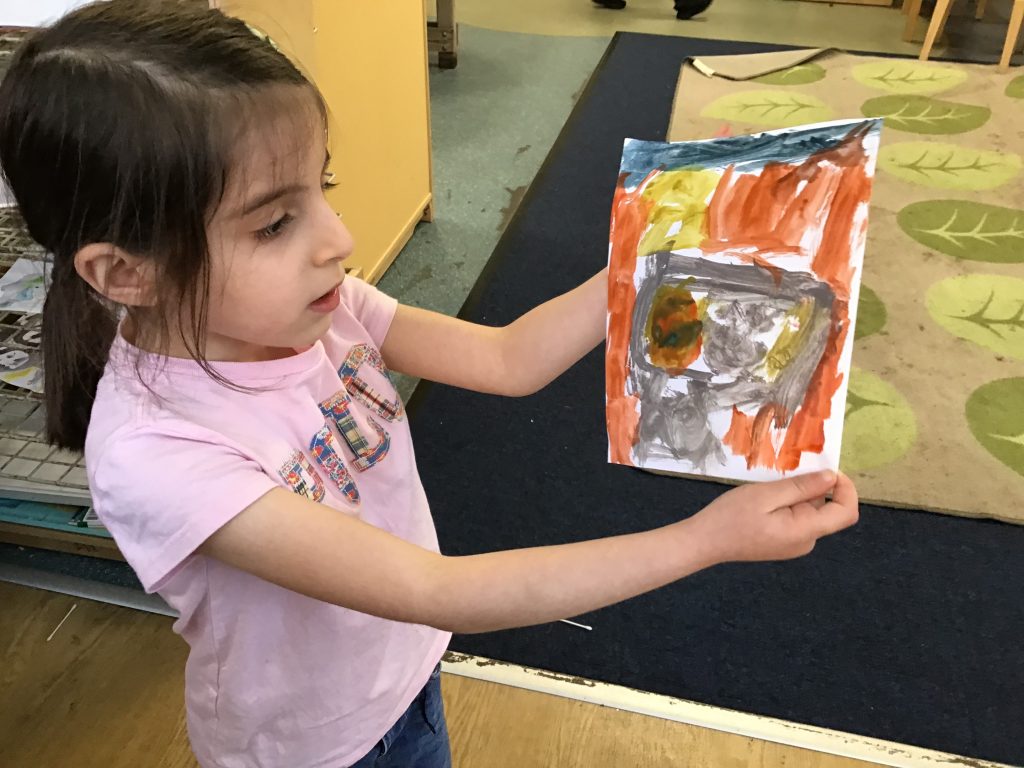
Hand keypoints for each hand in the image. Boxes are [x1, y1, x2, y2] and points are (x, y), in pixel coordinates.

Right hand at [690, 471, 858, 563]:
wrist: (704, 542)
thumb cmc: (731, 516)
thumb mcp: (765, 495)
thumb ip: (801, 487)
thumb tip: (832, 478)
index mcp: (804, 531)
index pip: (846, 513)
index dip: (846, 489)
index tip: (827, 469)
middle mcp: (806, 541)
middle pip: (827, 510)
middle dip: (814, 488)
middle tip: (785, 473)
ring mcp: (795, 543)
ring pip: (810, 512)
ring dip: (798, 494)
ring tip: (769, 486)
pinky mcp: (784, 541)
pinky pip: (797, 518)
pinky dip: (788, 503)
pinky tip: (765, 498)